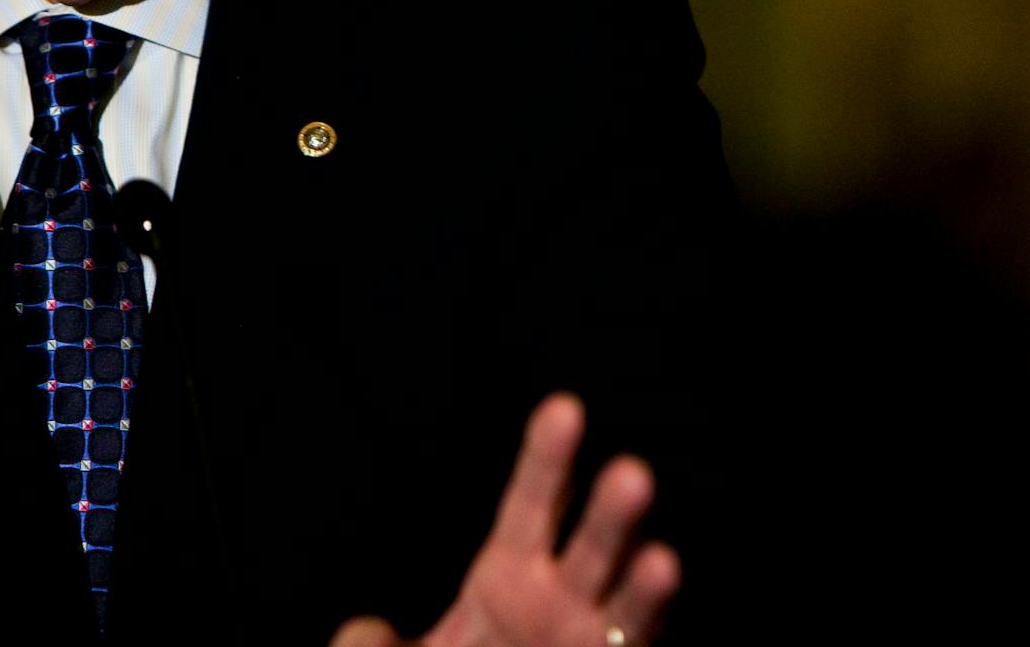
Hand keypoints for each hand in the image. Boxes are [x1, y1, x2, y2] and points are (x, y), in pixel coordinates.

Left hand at [329, 394, 678, 646]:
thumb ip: (369, 645)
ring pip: (628, 606)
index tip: (565, 407)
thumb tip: (367, 632)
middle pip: (594, 545)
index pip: (533, 501)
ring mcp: (591, 640)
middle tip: (632, 473)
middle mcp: (562, 600)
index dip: (548, 458)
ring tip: (662, 563)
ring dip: (644, 586)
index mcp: (509, 574)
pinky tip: (655, 601)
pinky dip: (645, 629)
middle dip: (612, 513)